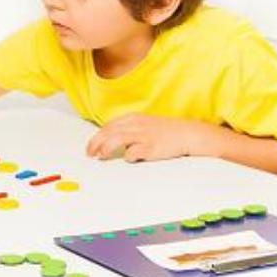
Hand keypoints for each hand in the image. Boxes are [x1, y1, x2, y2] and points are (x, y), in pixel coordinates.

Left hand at [86, 114, 218, 161]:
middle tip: (90, 153)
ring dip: (106, 148)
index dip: (96, 137)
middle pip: (109, 132)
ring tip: (102, 156)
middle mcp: (136, 125)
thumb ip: (127, 130)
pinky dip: (128, 155)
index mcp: (133, 118)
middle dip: (95, 143)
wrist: (187, 133)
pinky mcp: (152, 146)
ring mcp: (144, 135)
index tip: (90, 147)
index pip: (108, 126)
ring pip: (117, 138)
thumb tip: (110, 141)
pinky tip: (129, 158)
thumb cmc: (164, 132)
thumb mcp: (143, 125)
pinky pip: (134, 151)